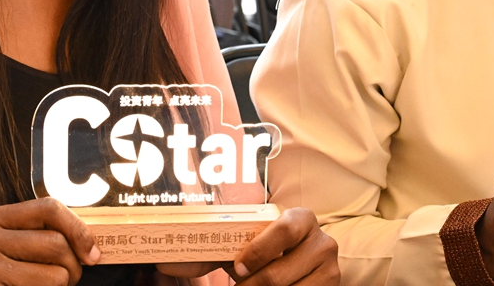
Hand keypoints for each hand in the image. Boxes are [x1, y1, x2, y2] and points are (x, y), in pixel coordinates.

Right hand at [0, 197, 98, 285]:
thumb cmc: (2, 284)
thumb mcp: (17, 254)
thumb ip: (44, 240)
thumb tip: (91, 248)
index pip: (49, 208)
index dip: (78, 230)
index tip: (92, 254)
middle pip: (56, 242)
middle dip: (71, 269)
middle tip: (63, 283)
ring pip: (56, 274)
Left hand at [156, 207, 338, 283]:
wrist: (302, 265)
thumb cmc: (266, 252)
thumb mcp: (242, 248)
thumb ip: (207, 252)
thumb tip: (162, 260)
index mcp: (301, 218)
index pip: (283, 231)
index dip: (258, 251)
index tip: (237, 267)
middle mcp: (323, 241)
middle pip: (279, 274)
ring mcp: (331, 269)